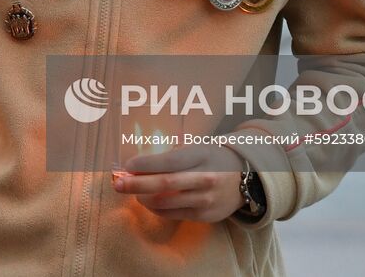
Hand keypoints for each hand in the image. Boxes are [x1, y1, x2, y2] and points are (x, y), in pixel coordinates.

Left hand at [113, 145, 244, 222]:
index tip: (127, 166)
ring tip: (133, 193)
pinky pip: (173, 214)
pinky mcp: (204, 215)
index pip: (169, 162)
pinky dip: (156, 208)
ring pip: (166, 202)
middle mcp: (205, 178)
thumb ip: (172, 154)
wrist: (245, 178)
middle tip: (118, 184)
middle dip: (137, 184)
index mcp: (201, 156)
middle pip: (165, 184)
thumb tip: (139, 165)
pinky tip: (149, 201)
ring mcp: (205, 199)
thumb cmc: (212, 158)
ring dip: (144, 198)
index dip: (145, 165)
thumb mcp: (197, 148)